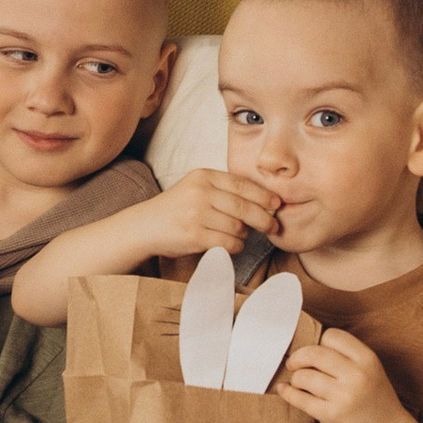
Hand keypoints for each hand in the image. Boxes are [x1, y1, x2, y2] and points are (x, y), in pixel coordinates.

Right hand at [141, 167, 277, 262]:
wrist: (145, 226)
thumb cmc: (176, 209)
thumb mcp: (196, 188)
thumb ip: (223, 190)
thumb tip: (264, 200)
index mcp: (204, 176)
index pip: (242, 184)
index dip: (264, 195)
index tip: (277, 203)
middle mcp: (201, 192)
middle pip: (245, 207)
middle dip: (264, 218)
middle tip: (273, 226)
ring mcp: (197, 214)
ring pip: (238, 227)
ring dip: (244, 235)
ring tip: (240, 236)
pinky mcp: (194, 235)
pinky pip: (228, 242)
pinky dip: (235, 246)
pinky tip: (231, 245)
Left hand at [279, 332, 401, 422]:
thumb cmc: (374, 398)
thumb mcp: (370, 369)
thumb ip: (345, 356)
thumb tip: (306, 347)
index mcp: (368, 359)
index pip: (332, 336)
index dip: (319, 342)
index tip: (315, 352)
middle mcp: (357, 375)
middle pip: (314, 353)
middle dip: (298, 357)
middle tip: (293, 364)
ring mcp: (345, 396)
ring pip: (304, 376)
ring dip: (295, 378)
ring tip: (298, 382)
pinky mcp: (332, 415)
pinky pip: (301, 399)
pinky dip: (288, 393)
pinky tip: (285, 390)